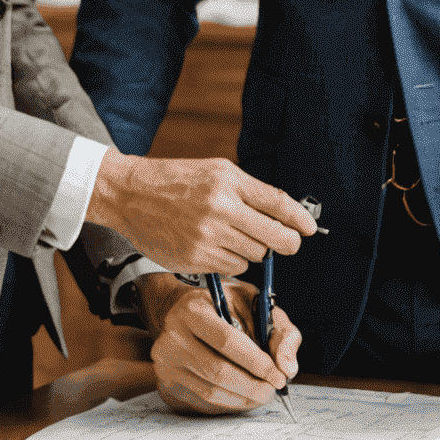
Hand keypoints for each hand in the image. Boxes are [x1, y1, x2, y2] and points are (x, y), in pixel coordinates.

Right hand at [86, 152, 317, 274]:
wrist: (130, 194)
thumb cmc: (175, 180)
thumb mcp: (216, 171)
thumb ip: (250, 192)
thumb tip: (286, 215)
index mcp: (229, 181)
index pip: (279, 204)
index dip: (300, 219)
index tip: (309, 229)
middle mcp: (221, 208)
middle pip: (276, 238)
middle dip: (287, 243)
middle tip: (286, 243)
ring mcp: (208, 236)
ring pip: (255, 255)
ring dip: (252, 249)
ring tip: (231, 234)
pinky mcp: (196, 259)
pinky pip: (233, 268)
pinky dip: (231, 261)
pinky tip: (214, 246)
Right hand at [136, 272, 301, 414]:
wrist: (183, 312)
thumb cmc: (224, 307)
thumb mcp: (254, 304)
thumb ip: (279, 330)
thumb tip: (287, 367)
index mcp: (193, 309)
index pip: (227, 341)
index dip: (256, 362)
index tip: (279, 375)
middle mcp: (172, 336)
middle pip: (217, 371)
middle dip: (252, 386)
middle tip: (273, 390)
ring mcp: (165, 362)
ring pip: (210, 392)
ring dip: (243, 398)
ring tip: (261, 393)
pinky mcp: (166, 383)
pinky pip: (202, 403)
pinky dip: (228, 404)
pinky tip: (241, 396)